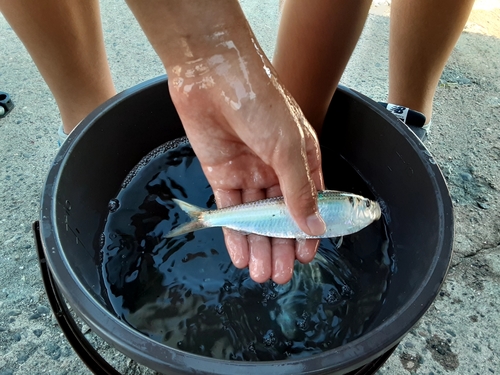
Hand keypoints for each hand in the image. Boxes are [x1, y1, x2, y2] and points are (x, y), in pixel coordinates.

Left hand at [127, 0, 324, 283]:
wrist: (213, 76)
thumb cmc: (260, 103)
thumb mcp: (288, 147)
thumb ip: (299, 188)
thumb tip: (313, 225)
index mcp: (301, 158)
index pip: (310, 202)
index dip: (309, 231)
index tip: (307, 256)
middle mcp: (276, 168)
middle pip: (280, 215)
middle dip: (281, 247)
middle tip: (280, 275)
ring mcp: (248, 172)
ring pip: (255, 218)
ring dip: (258, 246)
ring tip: (260, 274)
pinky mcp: (222, 174)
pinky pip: (229, 210)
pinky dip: (234, 233)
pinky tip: (239, 255)